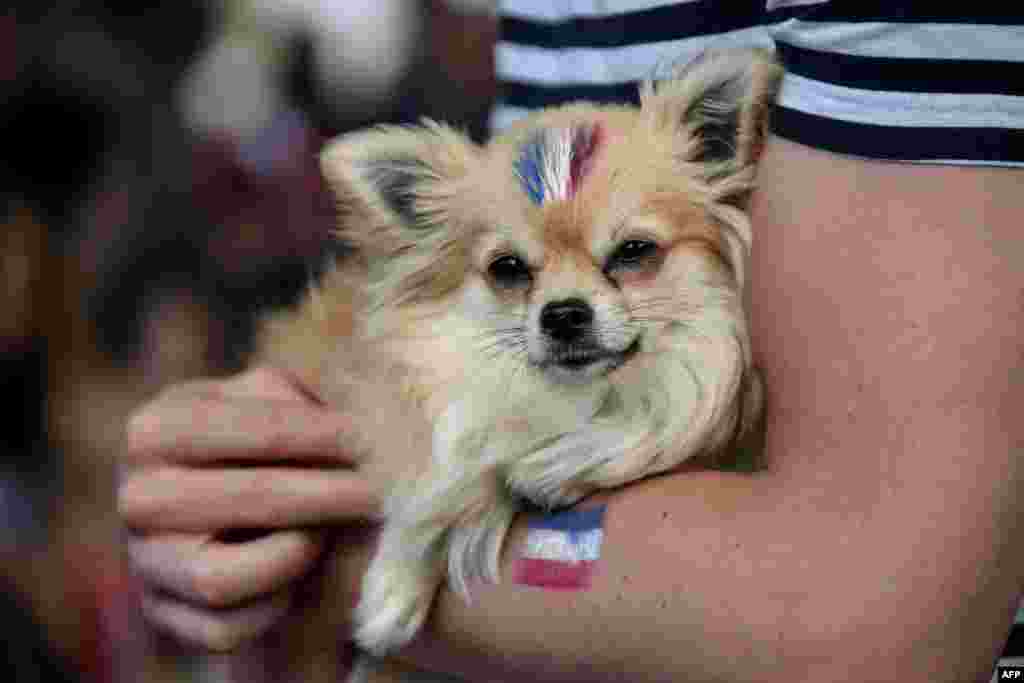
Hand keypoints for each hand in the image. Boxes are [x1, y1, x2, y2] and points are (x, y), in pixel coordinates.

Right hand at [118, 366, 380, 650]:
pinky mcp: (162, 614)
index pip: (259, 430)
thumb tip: (361, 403)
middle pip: (255, 499)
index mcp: (157, 427)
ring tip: (330, 529)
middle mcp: (137, 495)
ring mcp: (144, 561)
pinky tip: (300, 576)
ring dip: (296, 554)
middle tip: (385, 493)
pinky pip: (228, 627)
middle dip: (333, 494)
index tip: (377, 442)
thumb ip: (304, 392)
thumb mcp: (272, 399)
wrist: (220, 510)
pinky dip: (274, 604)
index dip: (326, 436)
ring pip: (226, 578)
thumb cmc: (259, 442)